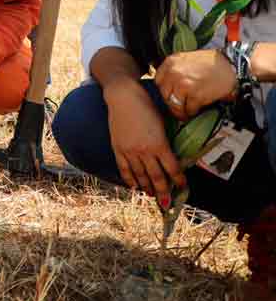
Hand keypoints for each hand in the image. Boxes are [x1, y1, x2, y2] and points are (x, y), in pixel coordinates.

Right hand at [105, 78, 185, 203]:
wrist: (123, 97)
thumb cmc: (146, 107)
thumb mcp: (162, 123)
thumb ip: (166, 142)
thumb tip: (173, 157)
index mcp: (160, 144)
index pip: (172, 169)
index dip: (178, 180)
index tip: (182, 187)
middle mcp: (145, 151)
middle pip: (156, 177)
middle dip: (163, 192)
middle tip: (167, 203)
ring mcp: (130, 150)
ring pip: (141, 176)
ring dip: (147, 188)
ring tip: (152, 195)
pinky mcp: (118, 148)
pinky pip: (124, 169)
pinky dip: (129, 180)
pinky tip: (134, 186)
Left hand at [154, 49, 236, 120]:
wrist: (231, 67)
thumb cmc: (211, 63)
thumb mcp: (186, 59)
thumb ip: (175, 69)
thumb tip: (168, 85)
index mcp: (170, 62)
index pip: (158, 81)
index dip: (164, 90)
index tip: (169, 95)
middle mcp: (174, 73)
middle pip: (164, 94)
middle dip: (171, 102)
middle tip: (177, 107)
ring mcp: (183, 84)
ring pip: (174, 104)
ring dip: (179, 110)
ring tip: (184, 113)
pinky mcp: (195, 95)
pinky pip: (188, 109)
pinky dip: (192, 112)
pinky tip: (195, 111)